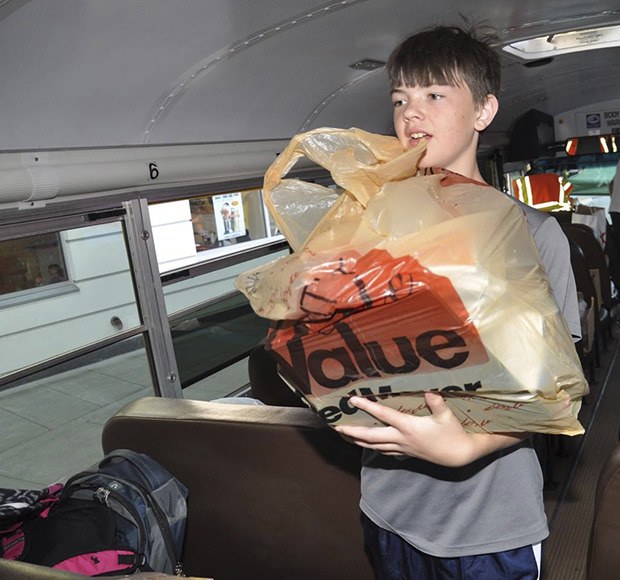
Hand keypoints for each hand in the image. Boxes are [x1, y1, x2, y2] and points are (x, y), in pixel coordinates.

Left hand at [335, 392, 524, 466]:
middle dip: (353, 431)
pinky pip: (383, 451)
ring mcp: (401, 448)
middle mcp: (401, 439)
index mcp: (408, 427)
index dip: (367, 407)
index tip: (352, 400)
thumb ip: (437, 403)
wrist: (458, 456)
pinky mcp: (405, 453)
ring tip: (344, 435)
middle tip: (337, 427)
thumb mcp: (447, 416)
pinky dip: (371, 447)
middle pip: (371, 437)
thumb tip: (429, 390)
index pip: (383, 415)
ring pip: (374, 446)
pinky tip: (364, 445)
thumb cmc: (452, 433)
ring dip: (358, 440)